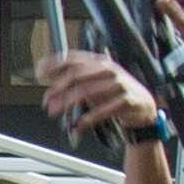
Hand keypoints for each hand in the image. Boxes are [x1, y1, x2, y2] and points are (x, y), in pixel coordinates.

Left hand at [39, 51, 154, 136]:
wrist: (144, 107)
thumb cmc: (115, 94)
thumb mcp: (94, 84)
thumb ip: (75, 83)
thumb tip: (50, 87)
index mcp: (99, 62)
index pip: (74, 58)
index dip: (54, 64)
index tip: (39, 72)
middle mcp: (109, 69)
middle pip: (77, 74)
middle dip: (57, 87)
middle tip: (46, 100)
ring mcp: (119, 84)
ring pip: (87, 90)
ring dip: (67, 102)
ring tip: (54, 111)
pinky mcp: (127, 100)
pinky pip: (105, 109)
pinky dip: (89, 118)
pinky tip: (78, 125)